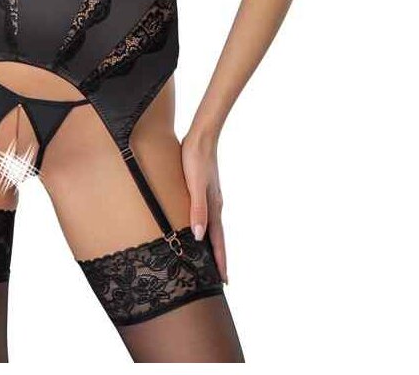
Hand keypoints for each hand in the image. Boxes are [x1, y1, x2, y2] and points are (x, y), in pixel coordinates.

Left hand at [180, 127, 228, 283]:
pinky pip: (208, 216)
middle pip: (218, 238)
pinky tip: (201, 228)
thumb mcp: (194, 185)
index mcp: (214, 207)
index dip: (220, 261)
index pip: (218, 241)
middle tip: (221, 278)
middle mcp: (215, 205)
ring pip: (213, 227)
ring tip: (211, 259)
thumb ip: (197, 209)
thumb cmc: (195, 160)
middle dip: (219, 258)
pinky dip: (207, 229)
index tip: (224, 282)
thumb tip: (197, 235)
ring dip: (213, 245)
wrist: (201, 137)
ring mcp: (212, 197)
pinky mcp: (206, 189)